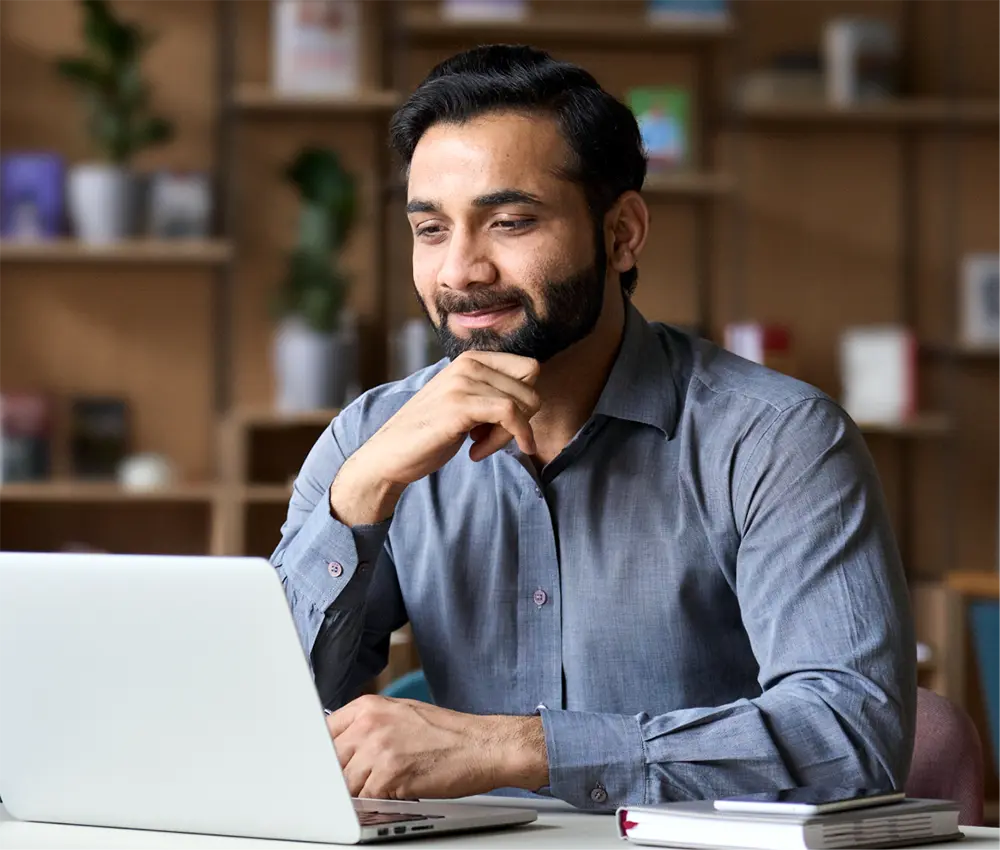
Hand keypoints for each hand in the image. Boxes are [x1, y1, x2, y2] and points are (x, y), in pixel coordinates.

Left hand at [326, 695, 547, 800]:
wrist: (482, 745)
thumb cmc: (447, 733)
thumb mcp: (401, 715)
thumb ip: (367, 726)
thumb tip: (339, 746)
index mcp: (368, 706)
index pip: (323, 733)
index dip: (323, 756)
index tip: (323, 768)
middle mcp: (369, 724)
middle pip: (329, 762)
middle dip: (339, 778)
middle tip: (359, 783)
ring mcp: (378, 749)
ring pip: (344, 785)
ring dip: (358, 794)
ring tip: (383, 788)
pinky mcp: (389, 776)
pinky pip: (364, 800)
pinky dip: (374, 805)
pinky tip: (392, 796)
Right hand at [330, 352, 539, 525]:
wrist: (389, 454)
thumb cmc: (429, 433)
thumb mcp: (465, 403)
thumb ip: (492, 393)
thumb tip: (533, 398)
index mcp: (471, 359)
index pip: (529, 369)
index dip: (525, 401)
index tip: (502, 424)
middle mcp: (468, 364)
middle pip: (531, 387)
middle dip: (521, 420)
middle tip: (491, 439)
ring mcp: (463, 382)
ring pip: (523, 404)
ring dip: (508, 435)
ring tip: (479, 447)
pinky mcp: (460, 405)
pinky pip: (511, 415)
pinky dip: (507, 439)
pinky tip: (477, 453)